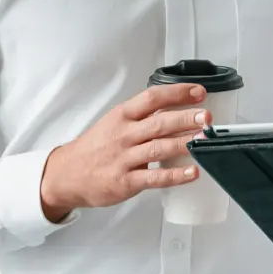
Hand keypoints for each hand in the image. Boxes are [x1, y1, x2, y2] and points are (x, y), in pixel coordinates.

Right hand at [39, 83, 208, 221]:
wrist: (66, 175)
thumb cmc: (94, 148)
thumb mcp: (113, 123)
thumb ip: (141, 117)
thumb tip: (175, 109)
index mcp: (122, 116)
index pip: (152, 98)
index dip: (177, 93)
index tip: (199, 92)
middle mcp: (124, 135)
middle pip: (159, 122)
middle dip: (186, 118)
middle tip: (207, 117)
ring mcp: (124, 158)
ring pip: (159, 148)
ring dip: (185, 143)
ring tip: (205, 140)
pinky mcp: (125, 181)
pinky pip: (154, 178)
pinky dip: (175, 175)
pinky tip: (192, 172)